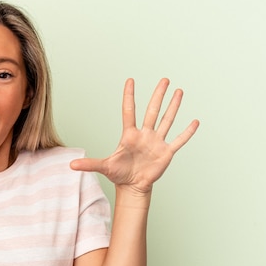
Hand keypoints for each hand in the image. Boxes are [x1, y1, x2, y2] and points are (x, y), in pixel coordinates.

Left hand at [70, 78, 198, 194]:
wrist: (133, 186)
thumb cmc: (119, 174)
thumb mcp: (104, 167)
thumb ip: (89, 164)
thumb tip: (71, 164)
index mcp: (129, 135)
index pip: (129, 111)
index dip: (129, 96)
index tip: (130, 80)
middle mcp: (145, 134)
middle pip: (152, 110)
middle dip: (158, 95)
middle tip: (164, 79)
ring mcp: (156, 142)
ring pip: (166, 120)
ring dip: (173, 107)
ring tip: (179, 91)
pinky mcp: (166, 153)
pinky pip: (178, 140)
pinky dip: (187, 132)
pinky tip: (195, 121)